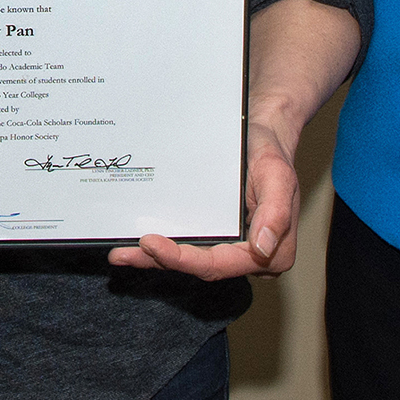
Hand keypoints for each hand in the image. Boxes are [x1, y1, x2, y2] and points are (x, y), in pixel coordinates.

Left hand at [107, 121, 300, 279]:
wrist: (264, 132)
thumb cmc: (271, 152)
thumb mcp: (278, 175)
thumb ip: (276, 213)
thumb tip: (263, 247)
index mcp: (271, 252)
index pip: (219, 265)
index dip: (183, 260)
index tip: (151, 245)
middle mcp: (251, 256)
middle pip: (200, 266)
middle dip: (160, 261)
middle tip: (125, 253)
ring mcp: (233, 248)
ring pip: (191, 259)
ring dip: (156, 259)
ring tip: (122, 254)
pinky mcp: (219, 235)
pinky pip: (191, 245)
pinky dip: (165, 246)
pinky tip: (138, 243)